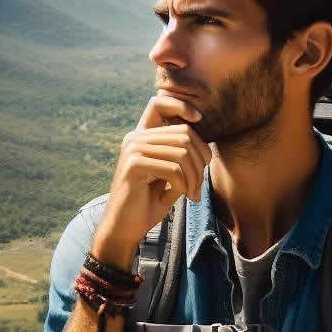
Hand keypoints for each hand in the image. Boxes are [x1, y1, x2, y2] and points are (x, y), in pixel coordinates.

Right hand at [92, 92, 212, 267]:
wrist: (125, 228)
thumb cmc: (148, 203)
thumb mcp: (169, 177)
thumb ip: (181, 158)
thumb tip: (206, 148)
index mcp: (141, 137)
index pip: (159, 103)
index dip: (181, 105)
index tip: (199, 119)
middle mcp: (134, 138)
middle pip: (184, 134)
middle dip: (200, 161)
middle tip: (199, 186)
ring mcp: (132, 149)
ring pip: (182, 152)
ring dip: (194, 177)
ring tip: (193, 194)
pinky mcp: (134, 165)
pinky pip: (173, 169)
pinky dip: (183, 185)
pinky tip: (180, 196)